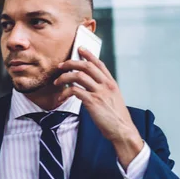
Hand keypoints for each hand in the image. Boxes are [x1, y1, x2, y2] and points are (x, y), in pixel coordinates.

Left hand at [54, 47, 143, 167]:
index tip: (80, 49)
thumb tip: (91, 86)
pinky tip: (61, 97)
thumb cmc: (116, 117)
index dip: (89, 54)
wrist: (122, 130)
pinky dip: (65, 92)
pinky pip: (75, 91)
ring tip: (57, 82)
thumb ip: (104, 90)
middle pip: (87, 66)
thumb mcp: (113, 99)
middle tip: (61, 65)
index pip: (99, 64)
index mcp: (111, 83)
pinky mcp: (92, 102)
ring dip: (65, 77)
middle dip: (71, 63)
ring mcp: (100, 92)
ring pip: (79, 76)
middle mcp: (106, 85)